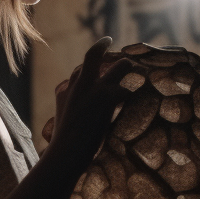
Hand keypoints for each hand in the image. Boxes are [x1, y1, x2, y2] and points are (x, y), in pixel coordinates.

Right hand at [45, 37, 140, 161]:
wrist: (64, 154)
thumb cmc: (61, 143)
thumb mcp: (61, 117)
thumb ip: (66, 103)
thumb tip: (68, 98)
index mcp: (66, 90)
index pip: (81, 67)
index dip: (95, 56)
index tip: (104, 48)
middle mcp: (80, 84)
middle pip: (93, 55)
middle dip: (103, 46)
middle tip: (113, 44)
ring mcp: (94, 90)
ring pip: (119, 67)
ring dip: (127, 67)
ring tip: (135, 70)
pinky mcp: (107, 98)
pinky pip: (127, 90)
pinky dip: (132, 95)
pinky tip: (138, 99)